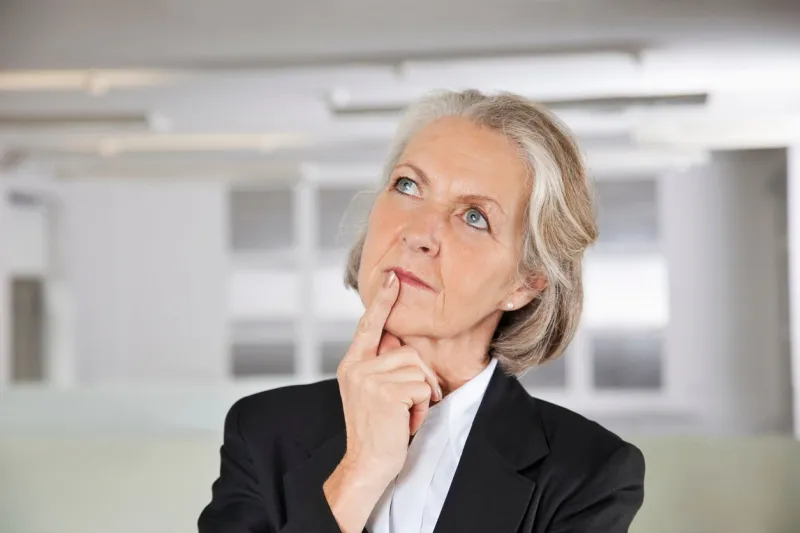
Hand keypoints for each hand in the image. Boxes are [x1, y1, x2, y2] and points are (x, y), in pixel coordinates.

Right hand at [337, 270, 441, 480]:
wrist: (367, 464)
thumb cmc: (377, 430)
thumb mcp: (372, 392)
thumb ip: (381, 366)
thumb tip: (400, 342)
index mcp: (352, 364)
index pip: (369, 326)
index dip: (382, 301)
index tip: (392, 277)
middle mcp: (357, 367)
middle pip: (407, 351)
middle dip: (420, 379)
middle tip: (409, 405)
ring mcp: (370, 378)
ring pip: (417, 369)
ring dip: (422, 395)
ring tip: (406, 415)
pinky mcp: (386, 391)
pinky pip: (421, 387)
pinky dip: (422, 408)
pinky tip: (407, 422)